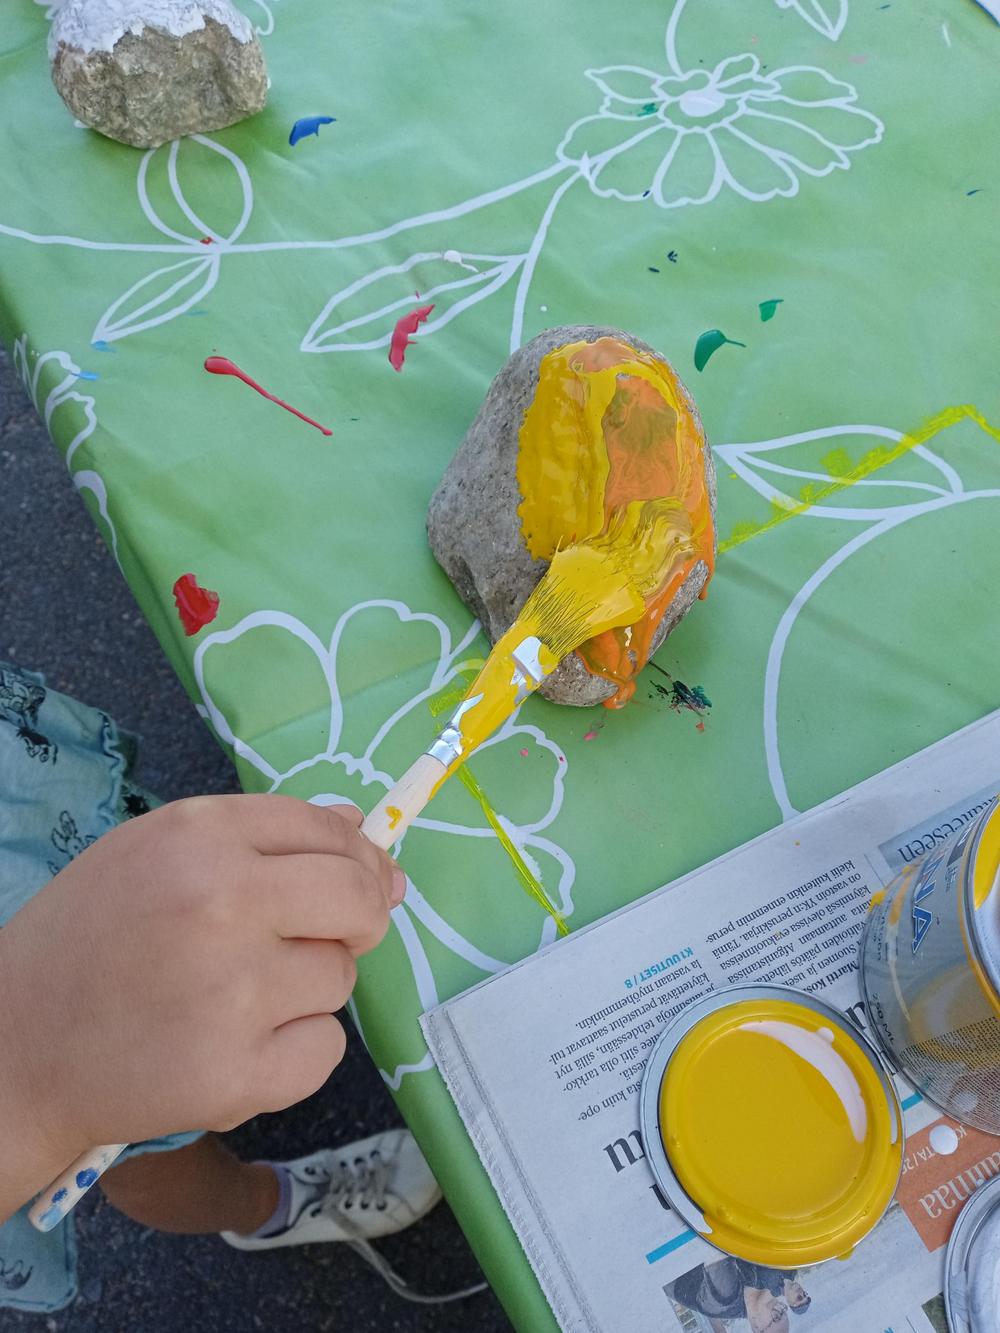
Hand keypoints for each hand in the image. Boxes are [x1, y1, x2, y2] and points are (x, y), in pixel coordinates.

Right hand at [0, 796, 402, 1216]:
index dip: (358, 857)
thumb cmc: (88, 939)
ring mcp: (232, 992)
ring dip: (308, 989)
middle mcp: (221, 901)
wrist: (13, 1048)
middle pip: (358, 899)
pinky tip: (238, 1046)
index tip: (365, 881)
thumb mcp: (153, 854)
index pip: (325, 830)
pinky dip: (296, 1053)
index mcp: (198, 836)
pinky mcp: (235, 1075)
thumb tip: (360, 828)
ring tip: (237, 997)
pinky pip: (326, 1050)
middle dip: (361, 918)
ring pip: (340, 978)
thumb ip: (259, 834)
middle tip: (326, 938)